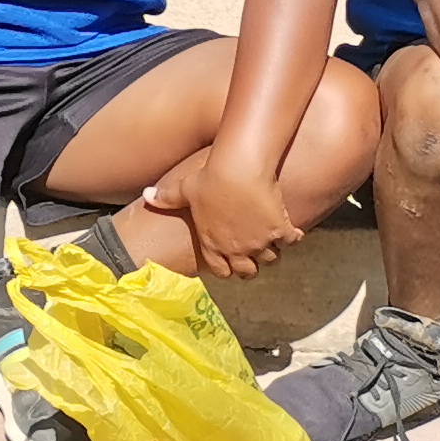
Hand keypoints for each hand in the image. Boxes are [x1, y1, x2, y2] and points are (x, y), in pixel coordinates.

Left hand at [146, 161, 294, 279]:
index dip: (227, 267)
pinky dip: (293, 237)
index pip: (221, 270)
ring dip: (271, 251)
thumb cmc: (209, 178)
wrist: (239, 169)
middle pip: (248, 272)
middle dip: (251, 266)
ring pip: (270, 259)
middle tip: (254, 255)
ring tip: (272, 241)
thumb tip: (146, 194)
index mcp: (213, 244)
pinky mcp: (280, 231)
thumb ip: (166, 198)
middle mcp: (237, 249)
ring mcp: (260, 242)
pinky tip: (292, 231)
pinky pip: (291, 242)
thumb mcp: (184, 188)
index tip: (232, 260)